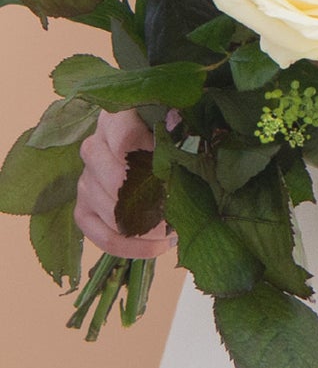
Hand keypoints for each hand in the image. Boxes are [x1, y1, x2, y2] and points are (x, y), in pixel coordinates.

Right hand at [75, 110, 176, 259]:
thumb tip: (183, 134)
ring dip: (147, 227)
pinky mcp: (83, 209)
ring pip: (109, 210)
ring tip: (176, 230)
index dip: (154, 156)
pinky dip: (131, 246)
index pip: (125, 137)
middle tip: (180, 211)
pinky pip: (100, 235)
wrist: (149, 156)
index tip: (178, 170)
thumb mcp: (180, 127)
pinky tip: (158, 246)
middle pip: (116, 179)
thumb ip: (182, 130)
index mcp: (117, 120)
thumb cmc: (172, 139)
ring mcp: (85, 180)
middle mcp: (94, 148)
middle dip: (152, 202)